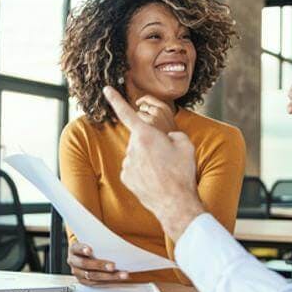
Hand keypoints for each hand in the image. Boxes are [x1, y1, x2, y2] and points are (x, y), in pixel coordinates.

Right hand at [68, 241, 128, 284]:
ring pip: (91, 276)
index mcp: (74, 249)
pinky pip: (95, 283)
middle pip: (85, 264)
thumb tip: (115, 241)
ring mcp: (77, 272)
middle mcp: (73, 261)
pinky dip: (107, 282)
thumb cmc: (90, 245)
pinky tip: (117, 279)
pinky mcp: (83, 281)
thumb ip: (98, 241)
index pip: (77, 248)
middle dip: (100, 265)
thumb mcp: (90, 240)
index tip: (90, 250)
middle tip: (113, 266)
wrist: (82, 255)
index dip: (83, 250)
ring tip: (121, 275)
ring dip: (108, 276)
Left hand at [104, 86, 204, 239]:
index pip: (127, 113)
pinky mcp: (126, 177)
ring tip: (163, 171)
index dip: (115, 99)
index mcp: (146, 134)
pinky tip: (154, 179)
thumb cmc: (182, 172)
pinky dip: (143, 171)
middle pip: (139, 138)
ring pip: (136, 154)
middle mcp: (132, 147)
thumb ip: (171, 133)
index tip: (107, 89)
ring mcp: (127, 163)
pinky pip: (133, 168)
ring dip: (147, 158)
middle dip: (150, 143)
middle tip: (167, 157)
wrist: (176, 202)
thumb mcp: (184, 143)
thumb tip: (164, 138)